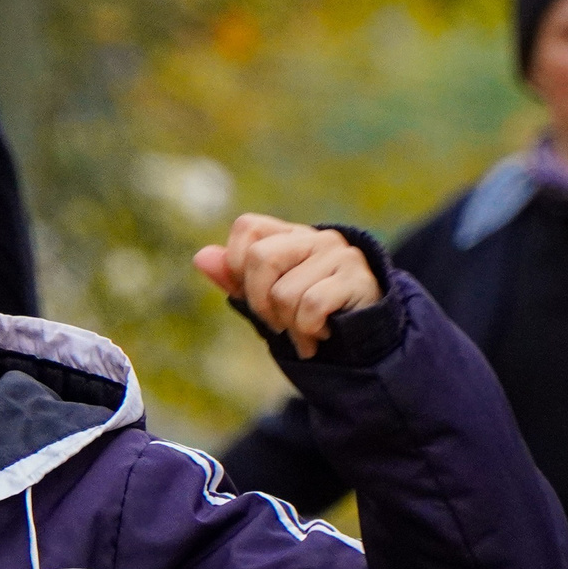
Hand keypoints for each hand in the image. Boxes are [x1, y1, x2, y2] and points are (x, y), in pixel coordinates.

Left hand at [194, 215, 382, 359]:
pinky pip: (311, 307)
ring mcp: (339, 255)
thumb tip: (201, 257)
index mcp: (290, 236)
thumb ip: (236, 280)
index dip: (236, 264)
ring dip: (289, 326)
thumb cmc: (310, 317)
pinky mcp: (358, 279)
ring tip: (306, 332)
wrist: (366, 342)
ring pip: (285, 293)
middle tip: (276, 323)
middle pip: (261, 258)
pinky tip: (321, 335)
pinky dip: (309, 331)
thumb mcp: (268, 299)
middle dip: (260, 302)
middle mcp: (316, 238)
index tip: (250, 296)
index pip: (247, 226)